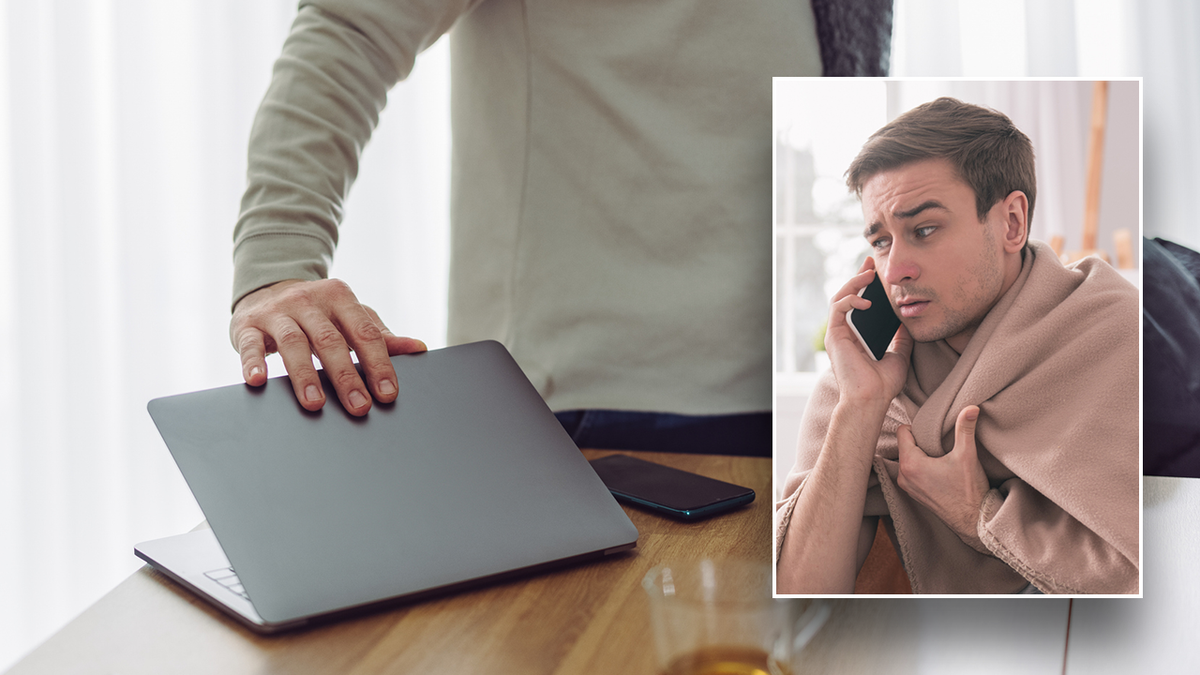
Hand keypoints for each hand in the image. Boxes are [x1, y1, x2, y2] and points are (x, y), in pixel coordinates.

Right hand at [230, 278, 426, 415]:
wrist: (267, 289)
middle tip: (359, 407)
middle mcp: (308, 300)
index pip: (363, 332)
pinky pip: (249, 345)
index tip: (387, 393)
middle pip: (330, 340)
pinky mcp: (248, 325)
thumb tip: (418, 348)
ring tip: (315, 403)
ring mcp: (277, 311)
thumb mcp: (349, 316)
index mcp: (339, 297)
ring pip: (292, 343)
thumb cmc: (319, 312)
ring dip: (305, 375)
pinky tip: (259, 381)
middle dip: (346, 376)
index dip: (377, 363)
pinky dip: (253, 363)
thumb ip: (380, 334)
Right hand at [824, 257, 912, 406]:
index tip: (877, 272)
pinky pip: (838, 308)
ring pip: (839, 298)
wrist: (872, 399)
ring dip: (853, 282)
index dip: (866, 286)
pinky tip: (866, 299)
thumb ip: (900, 338)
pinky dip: (850, 299)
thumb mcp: (899, 354)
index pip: (858, 304)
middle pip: (847, 296)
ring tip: (869, 273)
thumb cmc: (883, 384)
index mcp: (857, 336)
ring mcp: (837, 333)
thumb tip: (907, 322)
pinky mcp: (834, 335)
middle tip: (871, 262)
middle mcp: (844, 333)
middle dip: (858, 276)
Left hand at [896, 406, 988, 547]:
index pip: (902, 431)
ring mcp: (906, 486)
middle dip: (919, 440)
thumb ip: (965, 428)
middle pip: (904, 444)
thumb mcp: (967, 455)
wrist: (973, 521)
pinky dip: (920, 466)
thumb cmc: (969, 490)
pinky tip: (937, 468)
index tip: (933, 430)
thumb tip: (971, 407)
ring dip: (919, 454)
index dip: (918, 426)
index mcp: (910, 464)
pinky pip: (910, 471)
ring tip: (939, 455)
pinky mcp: (913, 493)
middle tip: (938, 442)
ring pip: (906, 458)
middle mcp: (902, 475)